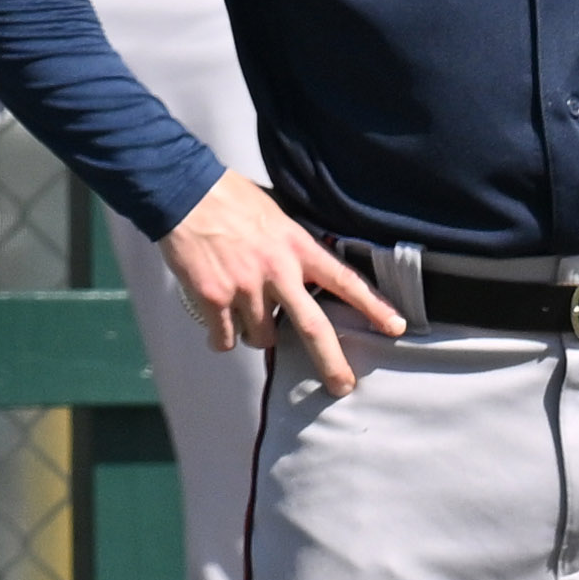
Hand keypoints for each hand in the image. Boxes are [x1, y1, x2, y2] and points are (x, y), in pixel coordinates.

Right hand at [158, 171, 399, 396]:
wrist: (182, 193)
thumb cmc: (229, 198)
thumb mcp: (276, 214)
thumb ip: (293, 245)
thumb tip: (306, 269)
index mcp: (297, 247)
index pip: (345, 280)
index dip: (373, 306)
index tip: (395, 326)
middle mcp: (277, 271)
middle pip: (312, 327)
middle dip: (331, 362)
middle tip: (342, 386)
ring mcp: (245, 288)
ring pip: (262, 338)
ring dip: (257, 335)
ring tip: (245, 315)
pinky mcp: (214, 298)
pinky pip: (225, 339)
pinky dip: (222, 338)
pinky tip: (219, 327)